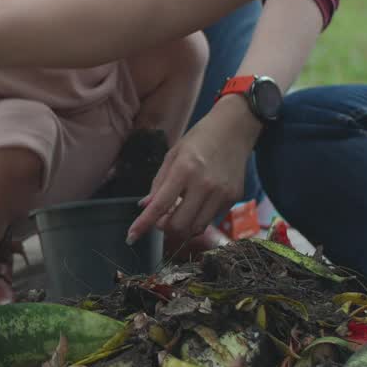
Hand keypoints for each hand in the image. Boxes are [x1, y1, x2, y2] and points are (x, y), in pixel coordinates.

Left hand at [129, 95, 259, 241]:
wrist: (235, 129)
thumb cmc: (199, 140)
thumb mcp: (173, 155)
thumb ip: (158, 184)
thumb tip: (145, 207)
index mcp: (184, 170)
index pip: (160, 205)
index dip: (143, 224)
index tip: (131, 237)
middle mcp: (204, 184)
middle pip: (178, 225)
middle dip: (164, 227)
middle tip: (161, 218)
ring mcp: (221, 193)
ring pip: (195, 228)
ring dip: (182, 226)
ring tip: (179, 211)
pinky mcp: (234, 198)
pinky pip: (211, 219)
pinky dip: (199, 217)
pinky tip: (198, 202)